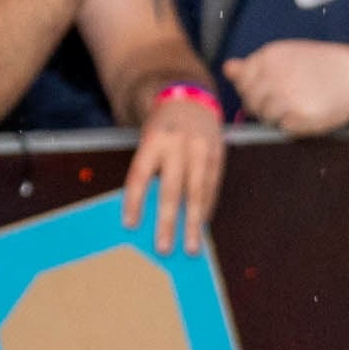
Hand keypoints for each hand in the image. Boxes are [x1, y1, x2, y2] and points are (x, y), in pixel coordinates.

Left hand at [122, 89, 223, 253]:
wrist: (191, 101)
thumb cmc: (164, 129)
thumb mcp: (151, 141)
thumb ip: (150, 169)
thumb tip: (148, 211)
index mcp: (154, 140)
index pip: (140, 174)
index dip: (135, 201)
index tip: (130, 225)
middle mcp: (177, 145)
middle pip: (171, 190)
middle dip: (167, 222)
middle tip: (163, 248)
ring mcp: (200, 151)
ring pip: (196, 194)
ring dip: (193, 224)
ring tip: (191, 247)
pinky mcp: (218, 157)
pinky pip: (211, 189)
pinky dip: (206, 209)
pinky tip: (201, 226)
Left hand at [224, 40, 348, 134]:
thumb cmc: (319, 65)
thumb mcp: (284, 56)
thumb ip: (254, 65)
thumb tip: (227, 69)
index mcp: (268, 57)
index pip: (242, 82)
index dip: (253, 90)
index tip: (269, 90)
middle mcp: (274, 76)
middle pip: (251, 102)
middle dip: (263, 106)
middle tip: (285, 102)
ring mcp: (286, 97)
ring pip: (265, 117)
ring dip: (278, 117)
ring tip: (297, 107)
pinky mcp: (300, 116)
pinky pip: (283, 128)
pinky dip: (293, 125)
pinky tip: (307, 114)